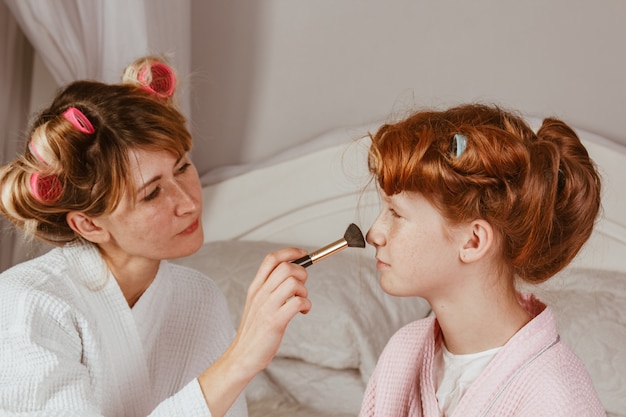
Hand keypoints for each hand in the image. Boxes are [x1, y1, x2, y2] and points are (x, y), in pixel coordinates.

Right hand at [198, 247, 310, 416]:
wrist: (242, 356)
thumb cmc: (254, 331)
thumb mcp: (257, 304)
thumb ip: (271, 288)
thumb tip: (293, 274)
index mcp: (255, 287)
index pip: (271, 259)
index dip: (290, 252)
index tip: (303, 254)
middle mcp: (260, 294)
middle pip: (285, 267)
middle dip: (302, 272)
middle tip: (302, 286)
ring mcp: (267, 307)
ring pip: (293, 283)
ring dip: (304, 290)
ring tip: (301, 301)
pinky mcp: (275, 322)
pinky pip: (297, 302)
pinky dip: (306, 305)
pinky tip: (303, 312)